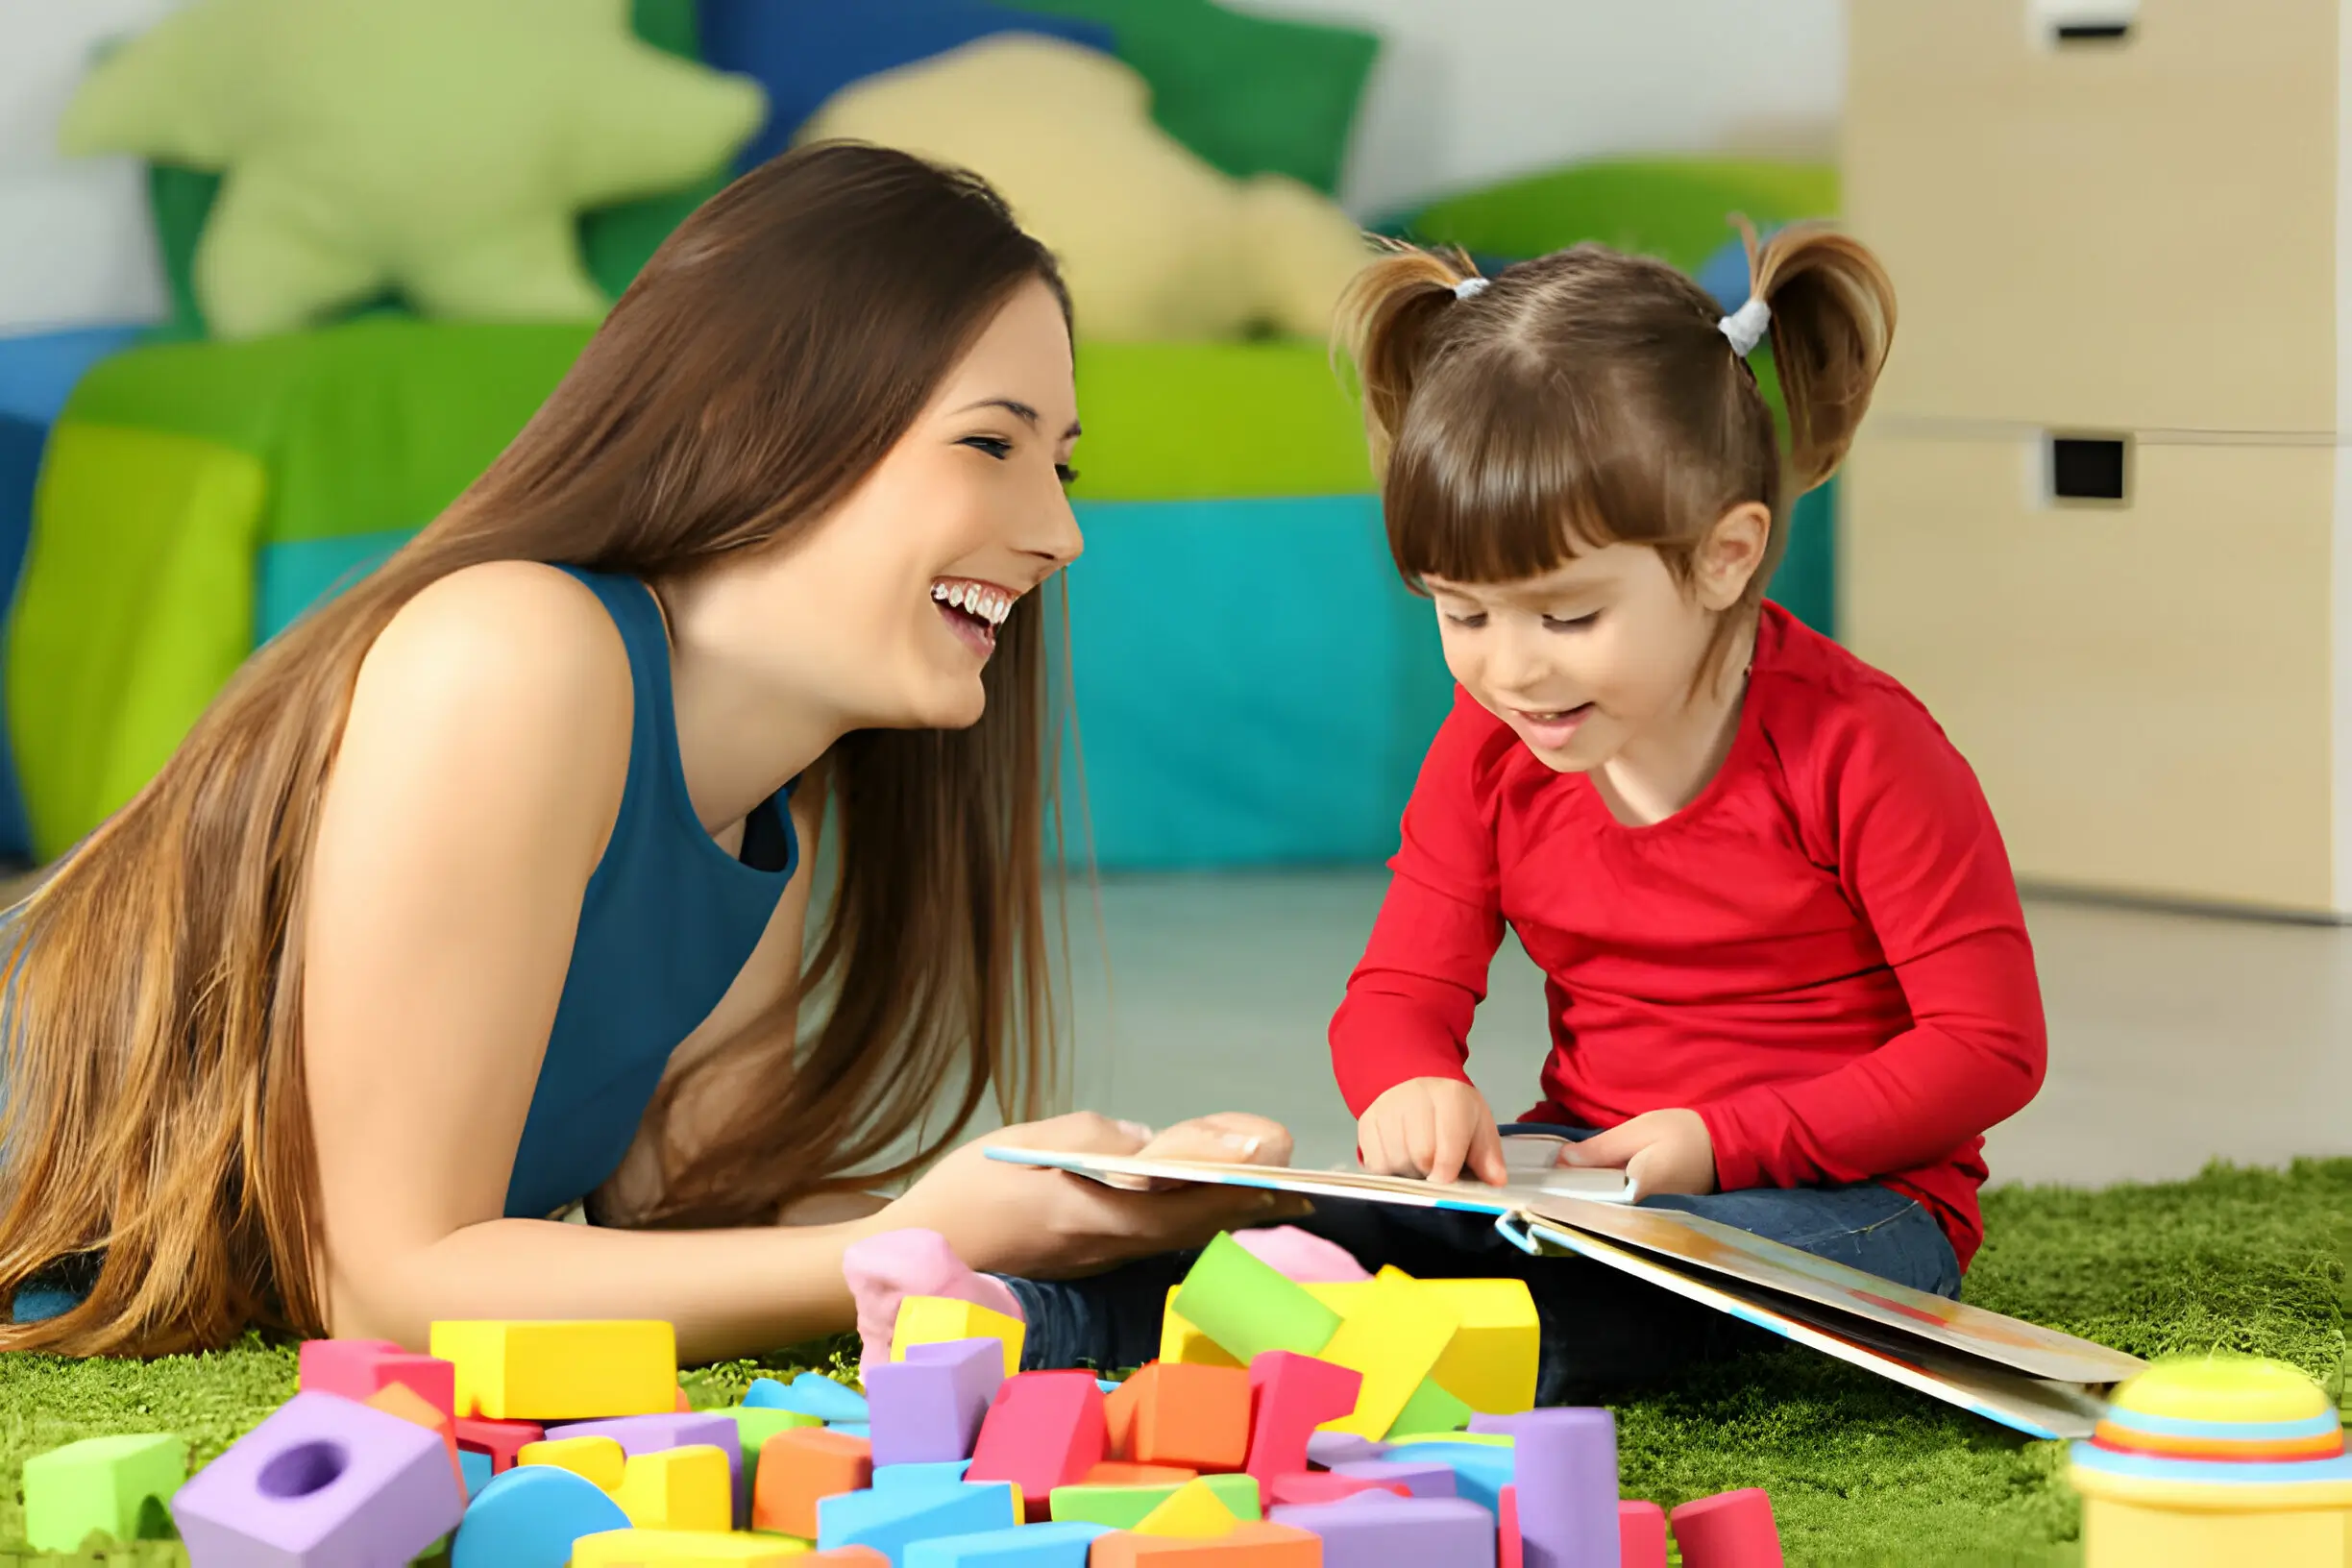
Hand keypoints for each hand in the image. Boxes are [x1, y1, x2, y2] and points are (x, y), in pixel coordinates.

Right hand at [884, 1112, 1310, 1280]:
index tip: (1269, 1146)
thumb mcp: (1023, 1145)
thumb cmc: (967, 1194)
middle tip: (1297, 1170)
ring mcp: (1106, 1257)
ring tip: (1281, 1187)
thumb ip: (1088, 1138)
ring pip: (1185, 1230)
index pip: (1181, 1188)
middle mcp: (1112, 1242)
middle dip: (1250, 1191)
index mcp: (1097, 1209)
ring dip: (1233, 1207)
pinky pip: (1162, 1236)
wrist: (924, 1259)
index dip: (1229, 1165)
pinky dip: (1199, 1217)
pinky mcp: (1097, 1260)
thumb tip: (1143, 1139)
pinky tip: (1221, 1203)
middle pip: (1197, 1218)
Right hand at [1356, 1078, 1508, 1185]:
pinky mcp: (1365, 1124)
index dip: (1447, 1173)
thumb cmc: (1451, 1107)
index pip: (1446, 1147)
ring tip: (1417, 1163)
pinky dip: (1388, 1171)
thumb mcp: (1478, 1123)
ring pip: (1394, 1163)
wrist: (1412, 1078)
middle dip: (1429, 1173)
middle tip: (1436, 1170)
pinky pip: (1375, 1164)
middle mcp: (1413, 1101)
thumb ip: (1488, 1154)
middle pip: (1419, 1157)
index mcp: (1450, 1099)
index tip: (1447, 1185)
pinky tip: (1399, 1160)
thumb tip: (1496, 1182)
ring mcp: (1385, 1111)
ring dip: (1408, 1173)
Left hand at [1555, 1109, 1716, 1201]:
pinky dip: (1608, 1198)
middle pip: (1597, 1208)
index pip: (1590, 1200)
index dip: (1565, 1191)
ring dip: (1590, 1196)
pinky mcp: (1656, 1215)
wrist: (1726, 1145)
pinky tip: (1595, 1185)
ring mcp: (1650, 1217)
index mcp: (1636, 1191)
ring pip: (1609, 1209)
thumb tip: (1563, 1161)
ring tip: (1568, 1181)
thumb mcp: (1638, 1131)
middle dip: (1576, 1194)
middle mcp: (1642, 1213)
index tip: (1543, 1182)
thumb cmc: (1682, 1133)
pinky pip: (1622, 1209)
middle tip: (1552, 1179)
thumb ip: (1601, 1149)